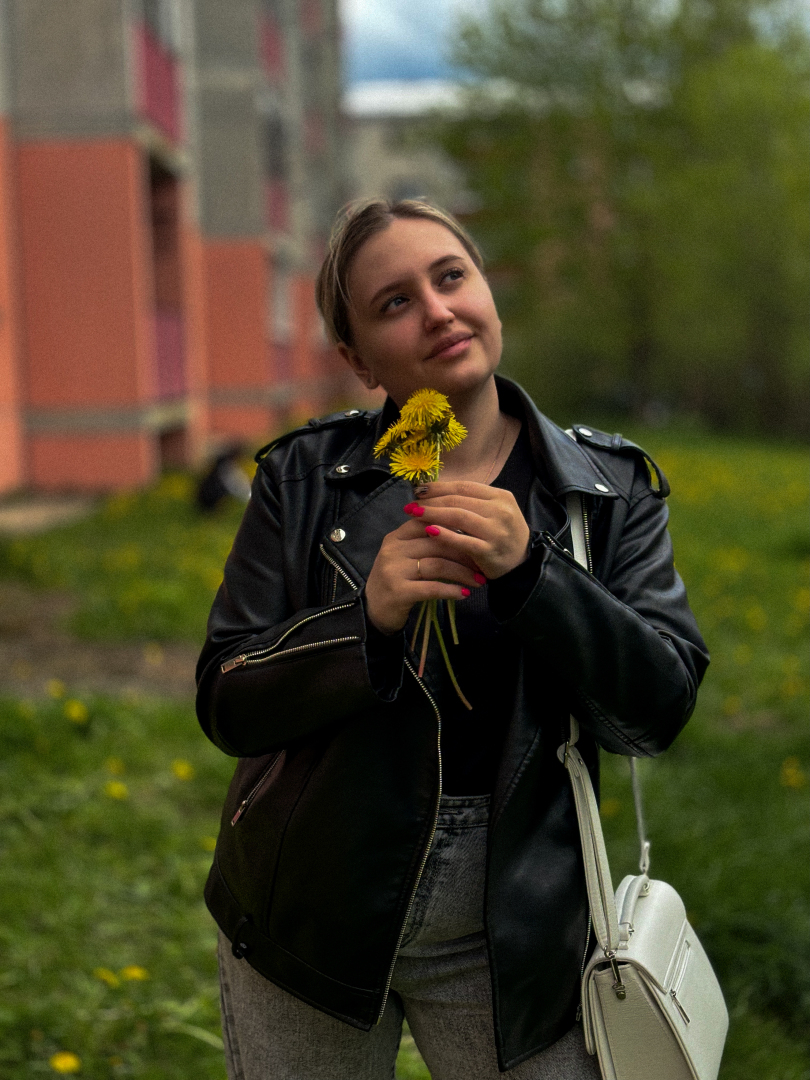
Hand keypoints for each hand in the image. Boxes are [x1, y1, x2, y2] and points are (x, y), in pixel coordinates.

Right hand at [365, 517, 483, 634]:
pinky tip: (463, 594)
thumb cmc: (397, 580)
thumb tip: (464, 532)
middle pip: (437, 543)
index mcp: (397, 536)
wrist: (373, 610)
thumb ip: (426, 543)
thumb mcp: (406, 556)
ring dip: (462, 573)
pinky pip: (431, 588)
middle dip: (464, 553)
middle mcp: (393, 549)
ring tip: (478, 581)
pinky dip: (451, 591)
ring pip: (437, 565)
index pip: (429, 522)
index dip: (455, 529)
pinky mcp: (398, 591)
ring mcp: (393, 570)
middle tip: (483, 564)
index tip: (477, 538)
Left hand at [407, 481, 530, 580]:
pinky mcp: (489, 551)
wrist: (522, 564)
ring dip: (433, 514)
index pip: (464, 487)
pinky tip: (428, 531)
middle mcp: (500, 511)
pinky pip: (462, 541)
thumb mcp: (495, 512)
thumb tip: (437, 491)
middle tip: (412, 504)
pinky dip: (444, 535)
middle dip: (431, 500)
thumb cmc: (502, 535)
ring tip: (415, 514)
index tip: (419, 490)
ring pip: (458, 517)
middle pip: (458, 500)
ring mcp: (495, 531)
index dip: (439, 487)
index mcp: (501, 497)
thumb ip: (473, 501)